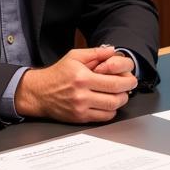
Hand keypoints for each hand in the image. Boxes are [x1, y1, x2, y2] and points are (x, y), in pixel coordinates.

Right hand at [13, 46, 136, 122]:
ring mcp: (80, 108)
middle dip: (127, 92)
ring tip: (119, 94)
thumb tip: (112, 50)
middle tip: (128, 87)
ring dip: (119, 102)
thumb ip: (96, 52)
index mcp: (82, 77)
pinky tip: (108, 103)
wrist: (39, 93)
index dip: (127, 81)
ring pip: (111, 110)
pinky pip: (102, 118)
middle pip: (116, 98)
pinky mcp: (79, 118)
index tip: (131, 79)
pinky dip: (110, 111)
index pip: (114, 82)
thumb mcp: (74, 56)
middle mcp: (82, 94)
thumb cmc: (57, 73)